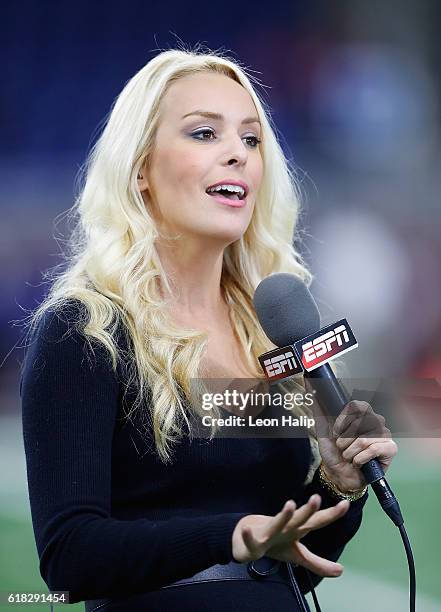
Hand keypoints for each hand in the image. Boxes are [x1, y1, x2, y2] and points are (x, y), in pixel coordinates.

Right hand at [232, 494, 349, 576]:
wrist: (245, 537)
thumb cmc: (274, 543)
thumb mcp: (297, 555)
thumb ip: (318, 563)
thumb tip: (341, 571)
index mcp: (297, 530)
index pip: (317, 521)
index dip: (331, 514)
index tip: (346, 504)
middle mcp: (285, 527)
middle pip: (299, 519)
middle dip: (308, 510)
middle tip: (317, 498)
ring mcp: (269, 533)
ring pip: (277, 523)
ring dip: (284, 515)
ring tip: (290, 504)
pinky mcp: (253, 542)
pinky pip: (250, 538)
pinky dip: (248, 534)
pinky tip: (246, 530)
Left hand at [311, 398, 397, 491]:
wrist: (338, 474)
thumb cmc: (334, 453)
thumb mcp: (323, 431)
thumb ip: (320, 412)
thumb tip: (313, 395)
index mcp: (361, 415)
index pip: (358, 405)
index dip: (344, 419)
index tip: (336, 431)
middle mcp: (375, 421)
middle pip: (361, 422)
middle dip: (345, 439)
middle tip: (342, 447)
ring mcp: (384, 434)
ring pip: (364, 439)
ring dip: (350, 451)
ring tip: (348, 456)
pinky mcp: (390, 448)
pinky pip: (374, 449)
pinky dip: (360, 458)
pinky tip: (357, 462)